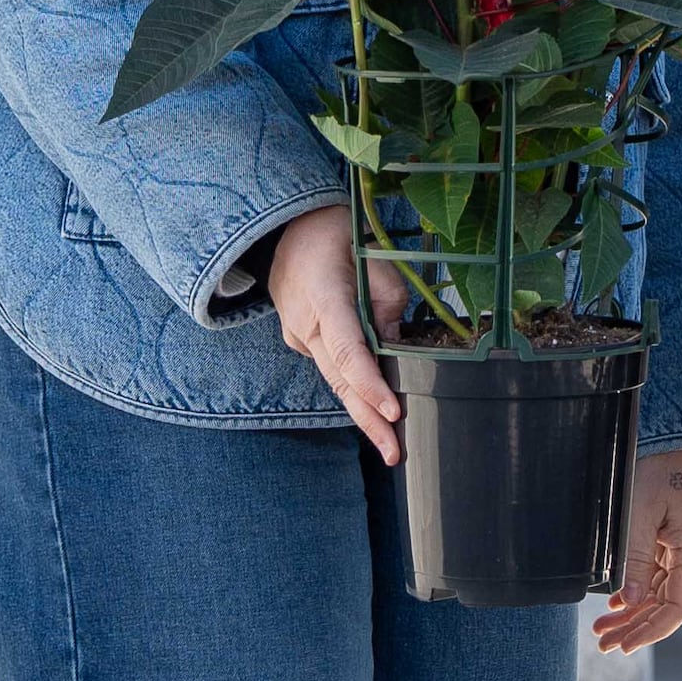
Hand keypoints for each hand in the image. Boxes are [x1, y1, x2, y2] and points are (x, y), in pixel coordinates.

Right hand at [266, 204, 404, 463]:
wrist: (286, 228)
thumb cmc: (335, 234)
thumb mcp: (371, 253)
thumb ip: (386, 299)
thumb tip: (395, 344)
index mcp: (322, 297)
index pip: (348, 350)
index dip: (370, 384)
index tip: (392, 412)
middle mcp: (305, 324)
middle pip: (339, 380)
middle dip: (369, 419)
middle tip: (395, 452)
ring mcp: (298, 335)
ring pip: (334, 379)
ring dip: (363, 409)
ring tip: (391, 442)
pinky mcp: (301, 340)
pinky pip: (331, 366)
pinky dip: (353, 385)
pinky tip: (374, 406)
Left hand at [594, 449, 681, 653]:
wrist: (669, 435)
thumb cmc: (654, 467)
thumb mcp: (638, 513)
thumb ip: (636, 560)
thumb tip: (631, 604)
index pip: (679, 607)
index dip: (653, 630)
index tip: (625, 645)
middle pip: (669, 605)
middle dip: (637, 628)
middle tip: (604, 644)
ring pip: (662, 595)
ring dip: (634, 614)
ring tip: (602, 632)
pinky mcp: (677, 543)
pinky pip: (659, 578)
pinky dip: (638, 594)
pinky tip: (616, 608)